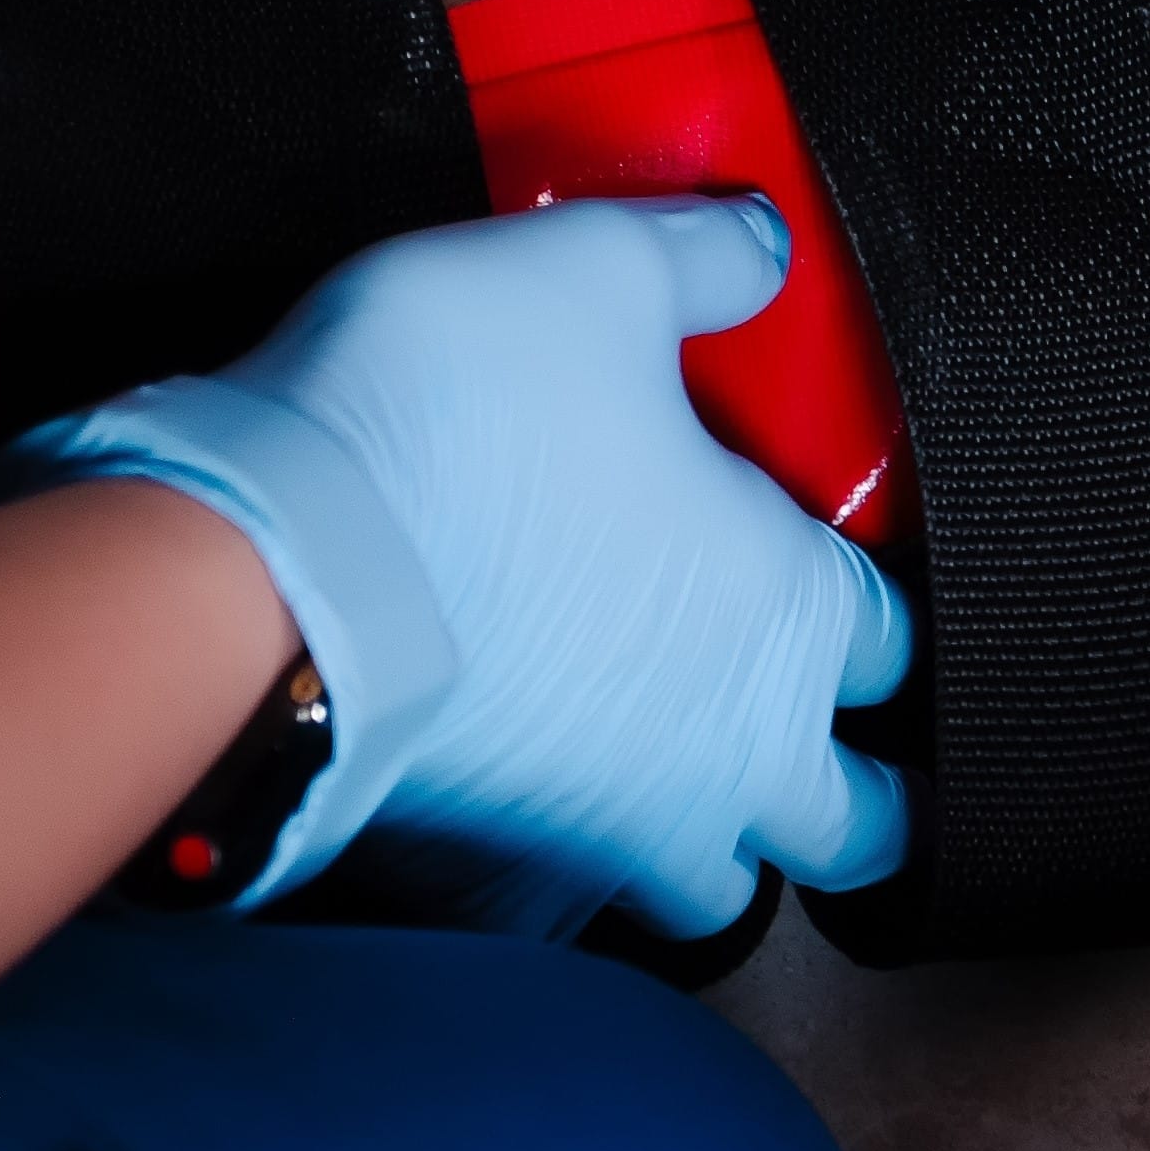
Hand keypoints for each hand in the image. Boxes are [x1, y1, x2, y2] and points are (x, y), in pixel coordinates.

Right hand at [1, 198, 911, 935]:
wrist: (250, 563)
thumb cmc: (447, 425)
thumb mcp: (600, 271)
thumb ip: (705, 257)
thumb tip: (760, 242)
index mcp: (793, 619)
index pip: (899, 645)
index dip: (876, 604)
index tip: (837, 573)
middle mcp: (732, 751)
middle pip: (859, 827)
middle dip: (854, 794)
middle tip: (820, 743)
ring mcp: (612, 830)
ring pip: (719, 889)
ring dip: (716, 845)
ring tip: (676, 775)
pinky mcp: (490, 868)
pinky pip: (564, 908)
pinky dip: (565, 874)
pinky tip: (534, 803)